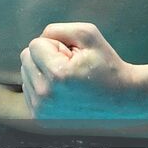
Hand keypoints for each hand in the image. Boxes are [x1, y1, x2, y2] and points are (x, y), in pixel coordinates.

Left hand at [19, 22, 143, 121]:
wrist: (122, 98)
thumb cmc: (106, 64)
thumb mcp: (87, 34)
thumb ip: (56, 29)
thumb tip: (38, 39)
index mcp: (56, 75)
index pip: (35, 44)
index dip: (56, 45)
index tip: (75, 57)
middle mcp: (45, 96)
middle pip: (26, 57)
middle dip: (47, 57)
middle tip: (72, 68)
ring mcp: (41, 110)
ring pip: (26, 72)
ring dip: (44, 71)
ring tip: (68, 79)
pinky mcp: (40, 118)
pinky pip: (28, 88)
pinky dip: (42, 85)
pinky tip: (62, 90)